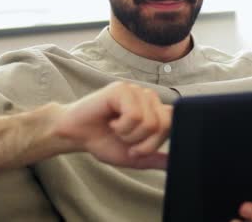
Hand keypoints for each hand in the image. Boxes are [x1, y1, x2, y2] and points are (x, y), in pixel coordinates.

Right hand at [53, 81, 171, 169]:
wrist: (76, 134)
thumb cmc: (103, 141)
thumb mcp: (134, 156)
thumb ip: (155, 158)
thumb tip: (176, 163)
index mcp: (154, 110)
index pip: (172, 124)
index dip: (155, 142)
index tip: (136, 149)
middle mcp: (148, 97)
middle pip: (162, 125)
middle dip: (142, 143)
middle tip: (125, 139)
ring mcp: (136, 91)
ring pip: (149, 122)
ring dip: (129, 134)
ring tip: (116, 128)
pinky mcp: (122, 89)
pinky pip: (134, 115)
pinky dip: (121, 126)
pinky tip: (110, 120)